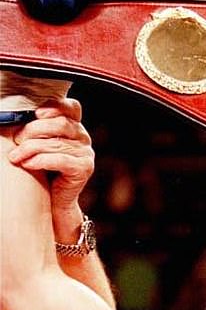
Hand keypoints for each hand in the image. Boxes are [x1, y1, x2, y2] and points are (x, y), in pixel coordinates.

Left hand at [7, 100, 94, 233]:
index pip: (72, 108)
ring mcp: (86, 154)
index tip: (36, 113)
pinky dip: (40, 161)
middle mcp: (84, 138)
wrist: (54, 202)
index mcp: (75, 127)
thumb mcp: (40, 145)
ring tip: (14, 157)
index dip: (55, 107)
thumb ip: (38, 131)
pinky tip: (27, 165)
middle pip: (60, 124)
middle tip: (16, 140)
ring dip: (30, 149)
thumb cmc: (44, 171)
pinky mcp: (84, 169)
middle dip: (34, 130)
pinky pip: (60, 160)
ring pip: (56, 143)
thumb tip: (15, 119)